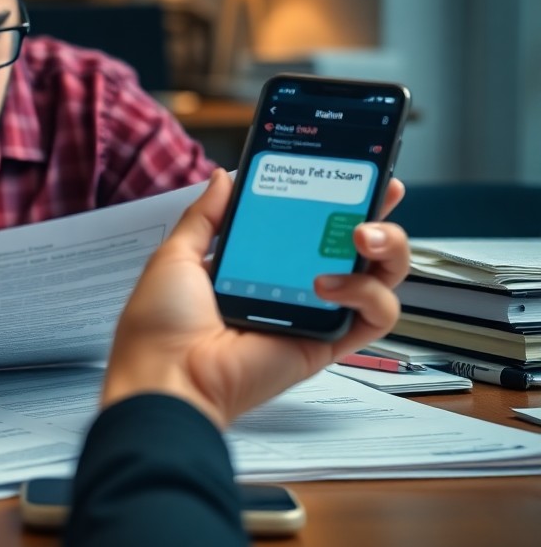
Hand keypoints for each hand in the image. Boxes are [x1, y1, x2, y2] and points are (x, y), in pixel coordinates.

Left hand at [102, 168, 408, 428]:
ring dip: (386, 248)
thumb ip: (206, 215)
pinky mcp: (327, 343)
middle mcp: (293, 287)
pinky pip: (377, 316)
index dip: (334, 197)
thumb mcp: (176, 255)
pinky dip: (368, 293)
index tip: (351, 169)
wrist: (167, 377)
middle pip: (356, 246)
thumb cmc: (160, 326)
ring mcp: (314, 315)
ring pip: (381, 277)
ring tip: (360, 235)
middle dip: (377, 214)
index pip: (308, 224)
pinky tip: (330, 284)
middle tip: (380, 192)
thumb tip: (225, 178)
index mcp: (257, 264)